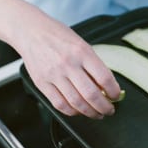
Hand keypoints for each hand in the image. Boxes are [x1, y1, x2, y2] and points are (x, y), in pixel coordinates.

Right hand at [0, 0, 118, 119]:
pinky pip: (60, 105)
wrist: (31, 33)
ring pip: (76, 103)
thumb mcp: (80, 44)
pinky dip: (72, 112)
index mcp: (82, 52)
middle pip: (91, 94)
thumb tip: (105, 86)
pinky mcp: (42, 84)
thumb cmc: (58, 37)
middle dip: (104, 107)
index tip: (116, 96)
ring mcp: (54, 76)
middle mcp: (68, 64)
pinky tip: (78, 111)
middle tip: (109, 110)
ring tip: (96, 114)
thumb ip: (92, 64)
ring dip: (89, 112)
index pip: (104, 77)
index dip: (113, 91)